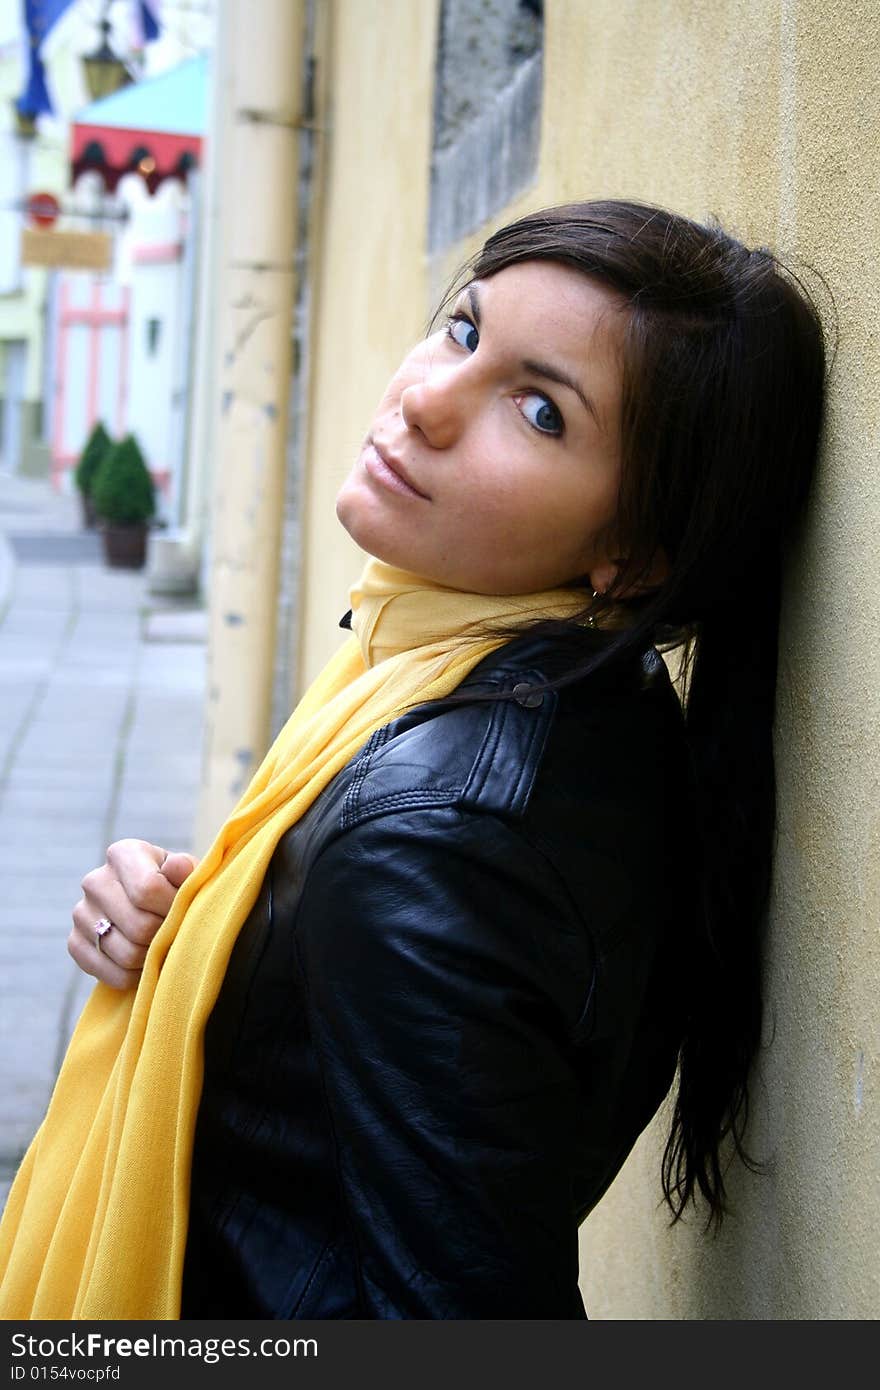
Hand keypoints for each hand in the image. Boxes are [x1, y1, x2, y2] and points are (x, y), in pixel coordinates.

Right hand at [69, 839, 197, 989]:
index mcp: (123, 853)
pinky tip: (145, 963)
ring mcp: (81, 913)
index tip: (186, 911)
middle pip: (139, 926)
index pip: (147, 889)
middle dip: (165, 936)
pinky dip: (135, 976)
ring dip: (152, 958)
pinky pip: (111, 973)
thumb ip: (185, 871)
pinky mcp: (75, 943)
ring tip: (163, 947)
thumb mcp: (186, 873)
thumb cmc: (176, 887)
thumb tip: (178, 867)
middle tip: (176, 935)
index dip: (172, 908)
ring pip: (127, 954)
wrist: (152, 907)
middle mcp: (95, 880)